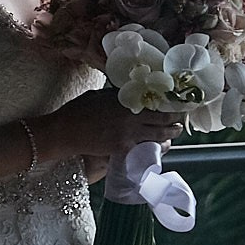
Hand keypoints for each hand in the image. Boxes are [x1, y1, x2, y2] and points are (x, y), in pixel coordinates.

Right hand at [40, 87, 181, 162]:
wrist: (65, 132)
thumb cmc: (78, 110)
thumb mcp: (99, 96)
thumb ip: (117, 96)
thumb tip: (130, 95)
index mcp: (126, 100)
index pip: (156, 102)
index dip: (170, 105)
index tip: (176, 105)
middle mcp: (132, 116)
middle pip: (163, 120)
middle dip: (174, 122)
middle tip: (179, 122)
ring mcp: (129, 134)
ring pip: (158, 137)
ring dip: (168, 136)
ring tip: (173, 134)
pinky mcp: (123, 148)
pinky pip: (145, 149)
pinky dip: (153, 148)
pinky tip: (157, 147)